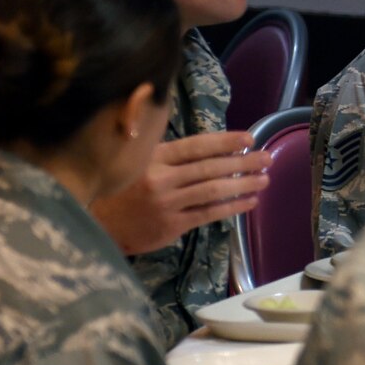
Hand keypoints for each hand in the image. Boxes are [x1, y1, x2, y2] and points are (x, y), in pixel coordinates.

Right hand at [93, 131, 267, 254]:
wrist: (97, 224)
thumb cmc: (121, 188)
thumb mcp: (137, 161)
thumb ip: (168, 154)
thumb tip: (210, 146)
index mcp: (153, 157)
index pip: (196, 146)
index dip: (225, 142)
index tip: (248, 139)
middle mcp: (161, 178)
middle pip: (210, 168)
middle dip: (243, 162)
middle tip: (267, 158)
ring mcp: (167, 203)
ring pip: (213, 191)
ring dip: (243, 184)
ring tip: (264, 179)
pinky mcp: (172, 225)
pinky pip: (208, 213)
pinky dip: (232, 207)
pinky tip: (249, 201)